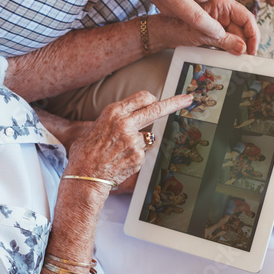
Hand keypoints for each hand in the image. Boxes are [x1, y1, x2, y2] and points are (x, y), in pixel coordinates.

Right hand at [65, 91, 191, 190]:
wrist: (85, 176)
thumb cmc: (86, 153)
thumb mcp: (95, 127)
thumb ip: (114, 121)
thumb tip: (127, 119)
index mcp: (114, 112)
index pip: (142, 97)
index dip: (154, 98)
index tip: (165, 98)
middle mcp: (125, 123)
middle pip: (156, 109)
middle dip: (175, 102)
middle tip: (188, 99)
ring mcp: (134, 140)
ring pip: (147, 137)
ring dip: (138, 143)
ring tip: (119, 152)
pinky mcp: (139, 156)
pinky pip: (143, 153)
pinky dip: (135, 157)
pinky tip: (122, 161)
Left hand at [148, 0, 259, 54]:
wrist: (164, 33)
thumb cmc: (177, 27)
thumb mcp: (203, 36)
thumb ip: (224, 41)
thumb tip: (242, 48)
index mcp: (222, 2)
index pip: (247, 18)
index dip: (253, 35)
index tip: (252, 50)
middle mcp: (224, 8)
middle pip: (244, 28)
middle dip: (245, 43)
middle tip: (246, 58)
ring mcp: (221, 18)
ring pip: (237, 35)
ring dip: (237, 47)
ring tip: (236, 58)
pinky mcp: (217, 28)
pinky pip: (229, 38)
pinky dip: (230, 47)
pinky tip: (228, 54)